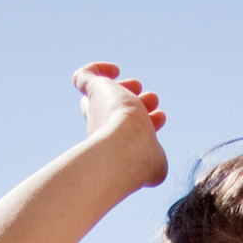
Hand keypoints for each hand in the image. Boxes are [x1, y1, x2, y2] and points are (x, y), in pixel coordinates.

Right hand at [73, 62, 168, 184]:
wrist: (126, 144)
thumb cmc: (141, 155)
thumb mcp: (157, 165)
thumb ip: (158, 167)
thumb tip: (159, 174)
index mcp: (116, 143)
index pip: (121, 128)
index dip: (139, 118)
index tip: (159, 114)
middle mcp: (103, 128)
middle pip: (111, 111)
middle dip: (136, 101)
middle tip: (152, 99)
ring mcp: (97, 109)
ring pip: (104, 96)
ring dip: (128, 90)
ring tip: (146, 91)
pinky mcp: (94, 90)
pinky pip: (83, 77)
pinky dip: (98, 69)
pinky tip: (115, 70)